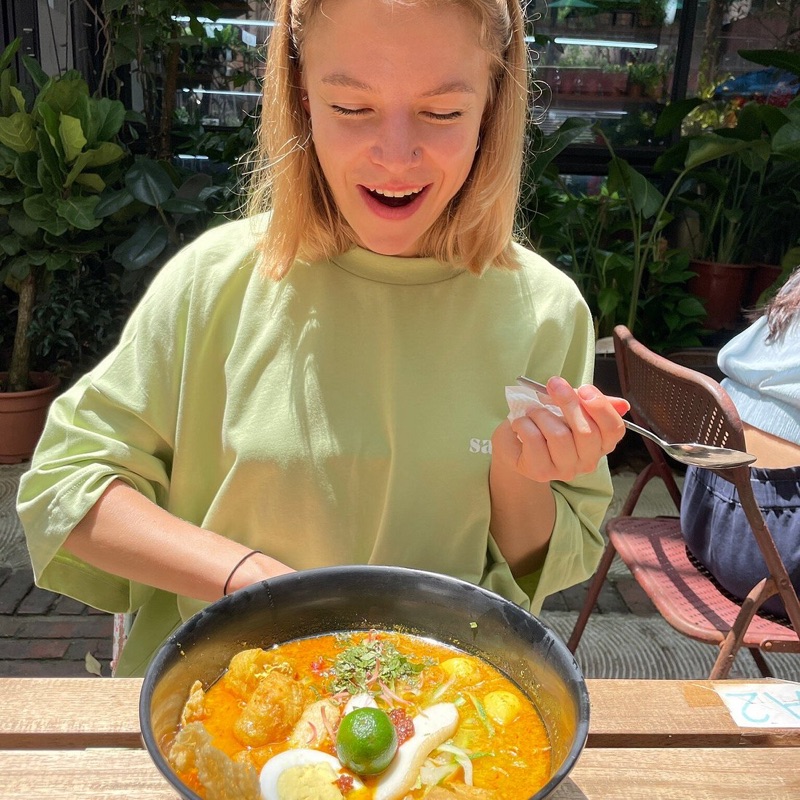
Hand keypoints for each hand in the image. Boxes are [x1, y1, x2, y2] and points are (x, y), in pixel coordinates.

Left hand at [493, 376, 628, 482]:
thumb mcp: (571, 408)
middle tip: (554, 385)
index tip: (583, 389)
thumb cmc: (548, 423)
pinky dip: (524, 424)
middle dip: (568, 402)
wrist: (516, 443)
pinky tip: (521, 423)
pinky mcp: (540, 472)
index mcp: (601, 444)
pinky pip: (534, 440)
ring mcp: (565, 469)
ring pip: (559, 435)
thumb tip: (622, 404)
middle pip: (586, 431)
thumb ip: (593, 403)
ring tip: (533, 411)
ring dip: (541, 414)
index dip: (600, 407)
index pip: (614, 429)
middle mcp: (587, 461)